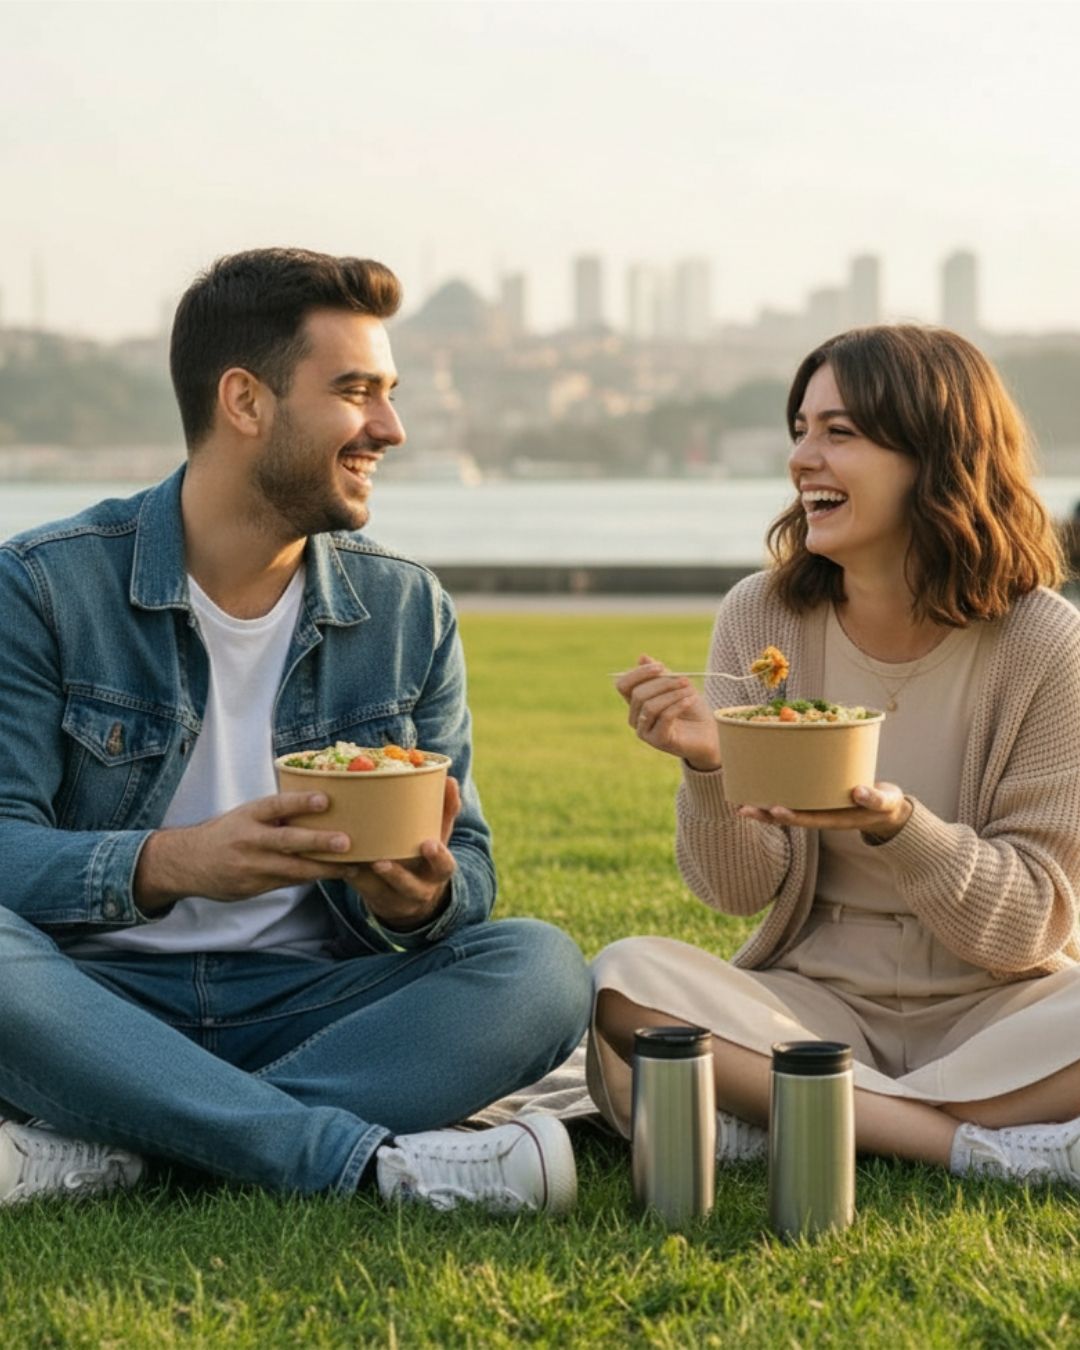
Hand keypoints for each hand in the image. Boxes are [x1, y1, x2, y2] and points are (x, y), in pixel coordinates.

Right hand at [135, 791, 370, 911]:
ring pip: (293, 869)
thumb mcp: (245, 815)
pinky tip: (331, 875)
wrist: (187, 864)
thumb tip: (318, 806)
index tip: (325, 799)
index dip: (300, 802)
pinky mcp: (253, 887)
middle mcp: (249, 840)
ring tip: (352, 867)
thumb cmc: (225, 833)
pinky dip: (310, 878)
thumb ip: (275, 814)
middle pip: (288, 841)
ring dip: (325, 869)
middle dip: (319, 842)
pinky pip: (287, 882)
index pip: (276, 805)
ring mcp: (251, 866)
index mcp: (248, 816)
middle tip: (347, 843)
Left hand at [348, 777, 461, 930]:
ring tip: (356, 862)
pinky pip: (362, 892)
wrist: (409, 894)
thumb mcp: (438, 835)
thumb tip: (450, 779)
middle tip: (380, 861)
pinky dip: (352, 878)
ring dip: (367, 878)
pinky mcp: (375, 900)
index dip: (437, 857)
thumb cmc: (423, 853)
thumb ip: (445, 810)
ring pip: (382, 893)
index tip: (428, 844)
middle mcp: (420, 888)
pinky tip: (341, 863)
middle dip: (397, 875)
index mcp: (438, 870)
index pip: (444, 866)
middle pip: (411, 887)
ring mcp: (396, 899)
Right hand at [616, 654, 721, 770]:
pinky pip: (664, 718)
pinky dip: (678, 706)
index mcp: (636, 703)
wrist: (708, 733)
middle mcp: (636, 718)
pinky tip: (691, 700)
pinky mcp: (658, 741)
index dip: (638, 673)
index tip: (660, 667)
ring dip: (673, 695)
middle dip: (663, 683)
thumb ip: (660, 674)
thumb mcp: (677, 686)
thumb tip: (642, 657)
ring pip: (650, 706)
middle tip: (685, 680)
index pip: (623, 685)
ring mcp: (644, 731)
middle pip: (638, 694)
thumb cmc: (692, 709)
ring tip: (691, 691)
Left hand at [737, 782, 912, 838]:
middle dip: (766, 815)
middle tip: (743, 809)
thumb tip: (860, 793)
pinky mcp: (814, 798)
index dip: (791, 816)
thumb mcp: (886, 802)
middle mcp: (821, 815)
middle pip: (789, 817)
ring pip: (785, 810)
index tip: (775, 809)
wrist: (885, 809)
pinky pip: (791, 798)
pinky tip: (755, 787)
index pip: (809, 819)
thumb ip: (874, 799)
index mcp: (836, 819)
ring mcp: (816, 809)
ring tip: (738, 803)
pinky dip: (773, 793)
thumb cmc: (885, 804)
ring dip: (762, 808)